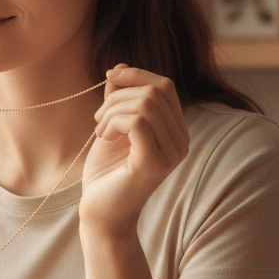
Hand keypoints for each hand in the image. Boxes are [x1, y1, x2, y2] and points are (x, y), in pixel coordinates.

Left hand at [79, 64, 188, 237]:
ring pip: (146, 104)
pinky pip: (139, 122)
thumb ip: (119, 100)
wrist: (100, 212)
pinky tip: (103, 137)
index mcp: (174, 131)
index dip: (136, 75)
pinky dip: (115, 122)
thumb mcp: (111, 127)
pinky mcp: (155, 163)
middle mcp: (180, 142)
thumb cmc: (106, 173)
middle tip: (98, 118)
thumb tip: (119, 67)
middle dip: (119, 95)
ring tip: (99, 130)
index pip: (164, 86)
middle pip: (156, 91)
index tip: (109, 78)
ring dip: (113, 110)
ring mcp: (171, 153)